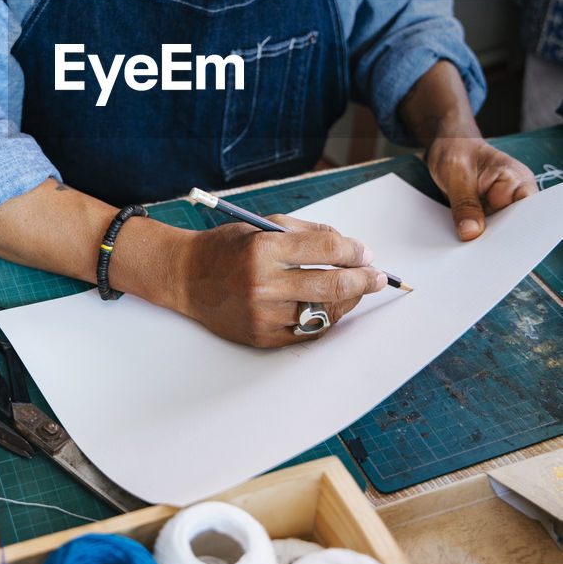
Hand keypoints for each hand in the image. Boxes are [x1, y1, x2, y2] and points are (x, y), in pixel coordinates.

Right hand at [172, 217, 386, 347]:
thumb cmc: (227, 248)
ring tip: (355, 290)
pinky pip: (307, 332)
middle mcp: (264, 284)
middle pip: (332, 284)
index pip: (325, 249)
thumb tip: (351, 247)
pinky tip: (330, 307)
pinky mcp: (262, 337)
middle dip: (363, 279)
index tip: (365, 253)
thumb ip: (307, 233)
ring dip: (348, 301)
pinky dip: (325, 319)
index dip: (353, 250)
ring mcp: (263, 315)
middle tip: (377, 275)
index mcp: (264, 249)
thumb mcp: (262, 226)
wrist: (186, 278)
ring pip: (324, 312)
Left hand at [425, 135, 536, 240]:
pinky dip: (473, 233)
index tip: (494, 244)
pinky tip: (460, 239)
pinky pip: (484, 228)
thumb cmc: (455, 147)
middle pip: (512, 226)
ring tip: (464, 245)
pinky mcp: (488, 210)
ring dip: (481, 237)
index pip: (525, 214)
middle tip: (474, 249)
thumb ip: (464, 202)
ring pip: (497, 230)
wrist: (448, 144)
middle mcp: (514, 193)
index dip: (513, 232)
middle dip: (494, 238)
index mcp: (516, 180)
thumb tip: (471, 233)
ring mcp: (501, 204)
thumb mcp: (455, 172)